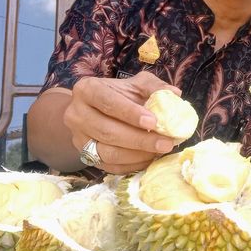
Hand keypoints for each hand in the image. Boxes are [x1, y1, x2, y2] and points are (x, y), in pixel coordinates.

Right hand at [65, 71, 181, 173]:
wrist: (94, 111)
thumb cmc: (119, 94)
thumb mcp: (134, 84)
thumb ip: (154, 87)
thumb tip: (174, 94)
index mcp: (87, 90)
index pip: (107, 102)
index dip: (130, 113)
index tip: (153, 122)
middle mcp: (76, 114)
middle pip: (108, 131)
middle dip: (140, 139)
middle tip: (166, 143)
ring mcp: (79, 138)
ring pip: (108, 152)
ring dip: (138, 155)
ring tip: (160, 151)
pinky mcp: (86, 157)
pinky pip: (110, 166)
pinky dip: (132, 165)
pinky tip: (149, 159)